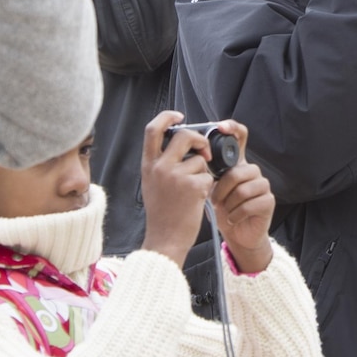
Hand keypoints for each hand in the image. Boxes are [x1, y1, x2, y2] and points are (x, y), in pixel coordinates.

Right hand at [140, 111, 213, 266]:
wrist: (165, 239)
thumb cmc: (162, 213)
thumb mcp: (153, 183)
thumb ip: (163, 162)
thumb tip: (183, 142)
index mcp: (148, 165)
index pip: (152, 129)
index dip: (167, 117)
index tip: (180, 116)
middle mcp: (159, 167)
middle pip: (184, 136)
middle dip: (199, 140)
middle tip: (204, 152)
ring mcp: (175, 176)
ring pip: (199, 160)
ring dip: (203, 172)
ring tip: (193, 190)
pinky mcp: (192, 187)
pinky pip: (207, 177)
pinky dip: (207, 187)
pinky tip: (197, 199)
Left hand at [205, 121, 275, 272]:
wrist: (237, 234)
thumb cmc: (223, 209)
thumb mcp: (212, 187)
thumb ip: (208, 171)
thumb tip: (192, 157)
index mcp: (238, 163)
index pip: (240, 136)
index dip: (232, 128)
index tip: (220, 127)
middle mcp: (252, 170)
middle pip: (237, 171)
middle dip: (222, 189)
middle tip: (215, 200)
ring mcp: (263, 185)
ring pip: (243, 189)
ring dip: (228, 204)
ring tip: (224, 210)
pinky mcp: (268, 201)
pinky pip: (249, 205)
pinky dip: (235, 215)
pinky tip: (232, 219)